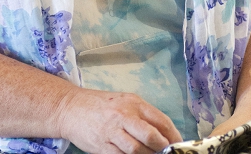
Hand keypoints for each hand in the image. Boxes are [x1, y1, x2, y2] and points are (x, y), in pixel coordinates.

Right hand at [55, 87, 181, 153]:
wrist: (71, 108)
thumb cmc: (102, 105)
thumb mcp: (126, 101)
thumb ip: (144, 115)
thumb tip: (163, 132)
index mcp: (134, 103)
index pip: (160, 120)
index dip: (173, 134)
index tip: (179, 143)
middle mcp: (124, 116)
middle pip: (150, 135)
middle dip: (162, 147)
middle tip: (167, 152)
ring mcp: (112, 131)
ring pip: (136, 149)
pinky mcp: (101, 145)